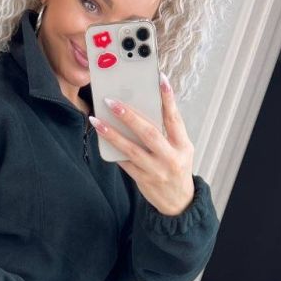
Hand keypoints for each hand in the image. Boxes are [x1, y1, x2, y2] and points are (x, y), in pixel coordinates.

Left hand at [91, 72, 195, 215]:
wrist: (179, 202)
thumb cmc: (177, 168)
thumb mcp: (181, 149)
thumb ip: (168, 131)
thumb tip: (144, 108)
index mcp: (183, 145)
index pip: (175, 118)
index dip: (168, 98)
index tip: (160, 78)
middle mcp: (171, 157)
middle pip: (149, 133)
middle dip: (129, 116)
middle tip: (112, 101)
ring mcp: (156, 170)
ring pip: (131, 149)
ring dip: (112, 134)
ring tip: (97, 121)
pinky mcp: (143, 180)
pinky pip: (125, 162)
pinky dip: (113, 150)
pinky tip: (101, 138)